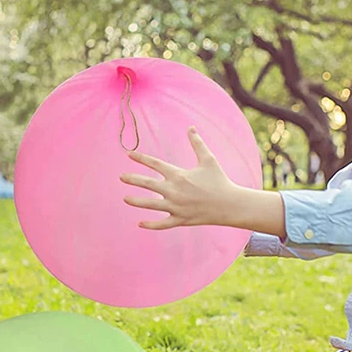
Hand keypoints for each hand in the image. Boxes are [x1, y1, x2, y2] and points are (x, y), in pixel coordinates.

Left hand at [120, 127, 239, 228]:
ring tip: (125, 199)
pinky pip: (162, 223)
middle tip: (121, 177)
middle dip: (133, 179)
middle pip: (148, 184)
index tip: (129, 155)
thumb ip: (197, 143)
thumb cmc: (219, 180)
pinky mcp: (180, 219)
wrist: (229, 204)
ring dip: (136, 201)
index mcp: (178, 175)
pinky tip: (140, 223)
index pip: (155, 164)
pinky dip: (151, 224)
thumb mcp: (208, 159)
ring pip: (150, 205)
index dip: (141, 158)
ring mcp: (176, 207)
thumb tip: (190, 127)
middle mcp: (174, 191)